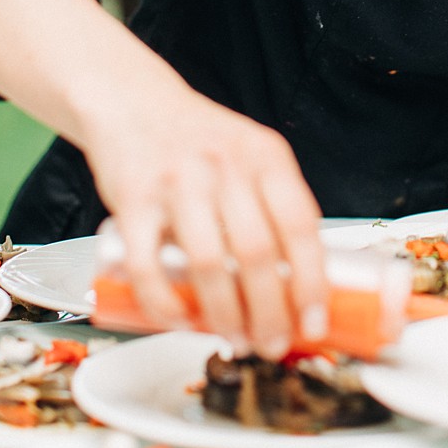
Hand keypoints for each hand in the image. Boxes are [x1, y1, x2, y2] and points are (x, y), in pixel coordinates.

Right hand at [80, 89, 331, 358]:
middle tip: (273, 344)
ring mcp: (178, 183)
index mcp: (268, 158)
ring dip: (224, 314)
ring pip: (208, 264)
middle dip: (271, 312)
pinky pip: (147, 264)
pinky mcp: (132, 199)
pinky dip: (164, 303)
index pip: (301, 227)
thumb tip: (303, 280)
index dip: (312, 282)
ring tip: (235, 340)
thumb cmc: (202, 142)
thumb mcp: (253, 156)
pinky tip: (179, 322)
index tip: (315, 322)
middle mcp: (227, 167)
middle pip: (258, 254)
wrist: (134, 104)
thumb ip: (275, 206)